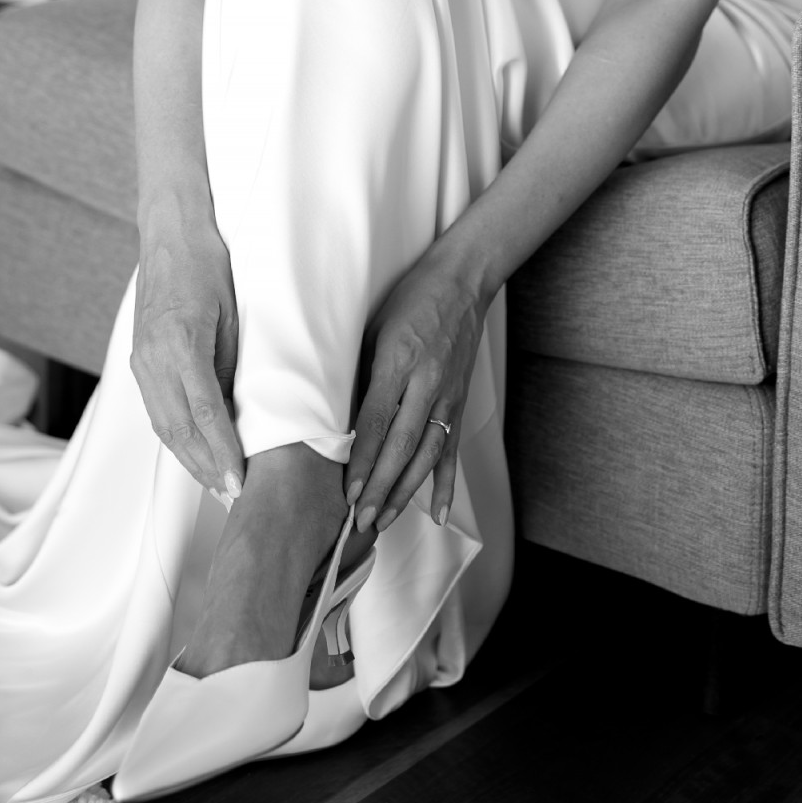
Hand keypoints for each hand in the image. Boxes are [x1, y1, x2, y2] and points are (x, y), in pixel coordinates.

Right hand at [129, 209, 243, 498]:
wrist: (171, 232)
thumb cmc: (209, 264)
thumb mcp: (233, 312)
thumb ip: (230, 363)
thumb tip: (239, 412)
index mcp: (180, 341)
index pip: (204, 412)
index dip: (222, 451)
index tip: (238, 480)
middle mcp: (154, 356)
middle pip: (178, 428)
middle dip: (206, 467)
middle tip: (232, 496)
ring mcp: (141, 359)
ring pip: (163, 424)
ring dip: (189, 459)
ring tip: (215, 485)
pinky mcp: (138, 359)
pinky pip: (156, 408)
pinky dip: (175, 436)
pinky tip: (193, 453)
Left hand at [347, 248, 486, 533]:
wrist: (462, 281)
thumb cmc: (411, 298)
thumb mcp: (374, 326)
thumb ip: (360, 371)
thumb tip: (338, 416)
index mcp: (399, 361)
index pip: (377, 421)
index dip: (362, 460)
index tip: (349, 491)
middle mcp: (427, 383)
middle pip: (402, 446)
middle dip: (381, 487)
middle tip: (362, 520)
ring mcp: (448, 395)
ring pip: (428, 455)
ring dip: (406, 492)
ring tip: (386, 520)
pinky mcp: (461, 402)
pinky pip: (453, 449)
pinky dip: (447, 482)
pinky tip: (441, 512)